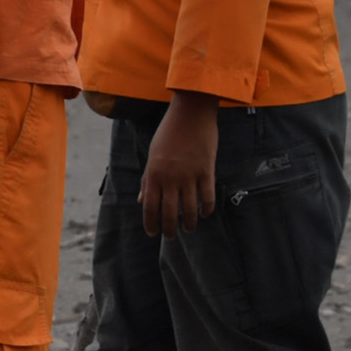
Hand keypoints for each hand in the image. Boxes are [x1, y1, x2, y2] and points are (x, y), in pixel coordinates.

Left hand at [137, 93, 218, 236]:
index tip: (152, 233)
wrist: (190, 113)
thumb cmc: (169, 133)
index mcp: (154, 174)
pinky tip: (205, 214)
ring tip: (189, 229)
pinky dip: (207, 209)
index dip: (150, 223)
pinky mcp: (207, 171)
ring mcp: (190, 175)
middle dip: (169, 229)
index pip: (150, 207)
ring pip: (190, 209)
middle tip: (170, 237)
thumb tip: (142, 200)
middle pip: (169, 213)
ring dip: (189, 223)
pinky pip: (208, 197)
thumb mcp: (153, 155)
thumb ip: (148, 180)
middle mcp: (171, 178)